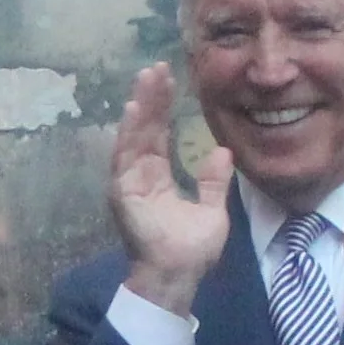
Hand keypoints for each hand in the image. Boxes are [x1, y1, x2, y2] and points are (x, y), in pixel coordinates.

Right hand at [110, 63, 233, 317]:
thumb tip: (220, 152)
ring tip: (146, 78)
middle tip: (157, 67)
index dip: (163, 109)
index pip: (159, 136)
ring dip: (139, 107)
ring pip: (132, 137)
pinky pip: (124, 157)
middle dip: (150, 98)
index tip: (170, 80)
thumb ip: (213, 182)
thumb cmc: (192, 252)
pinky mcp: (123, 194)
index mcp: (157, 181)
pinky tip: (133, 109)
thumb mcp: (212, 211)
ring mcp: (129, 185)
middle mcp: (139, 178)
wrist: (177, 277)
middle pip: (144, 130)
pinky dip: (127, 133)